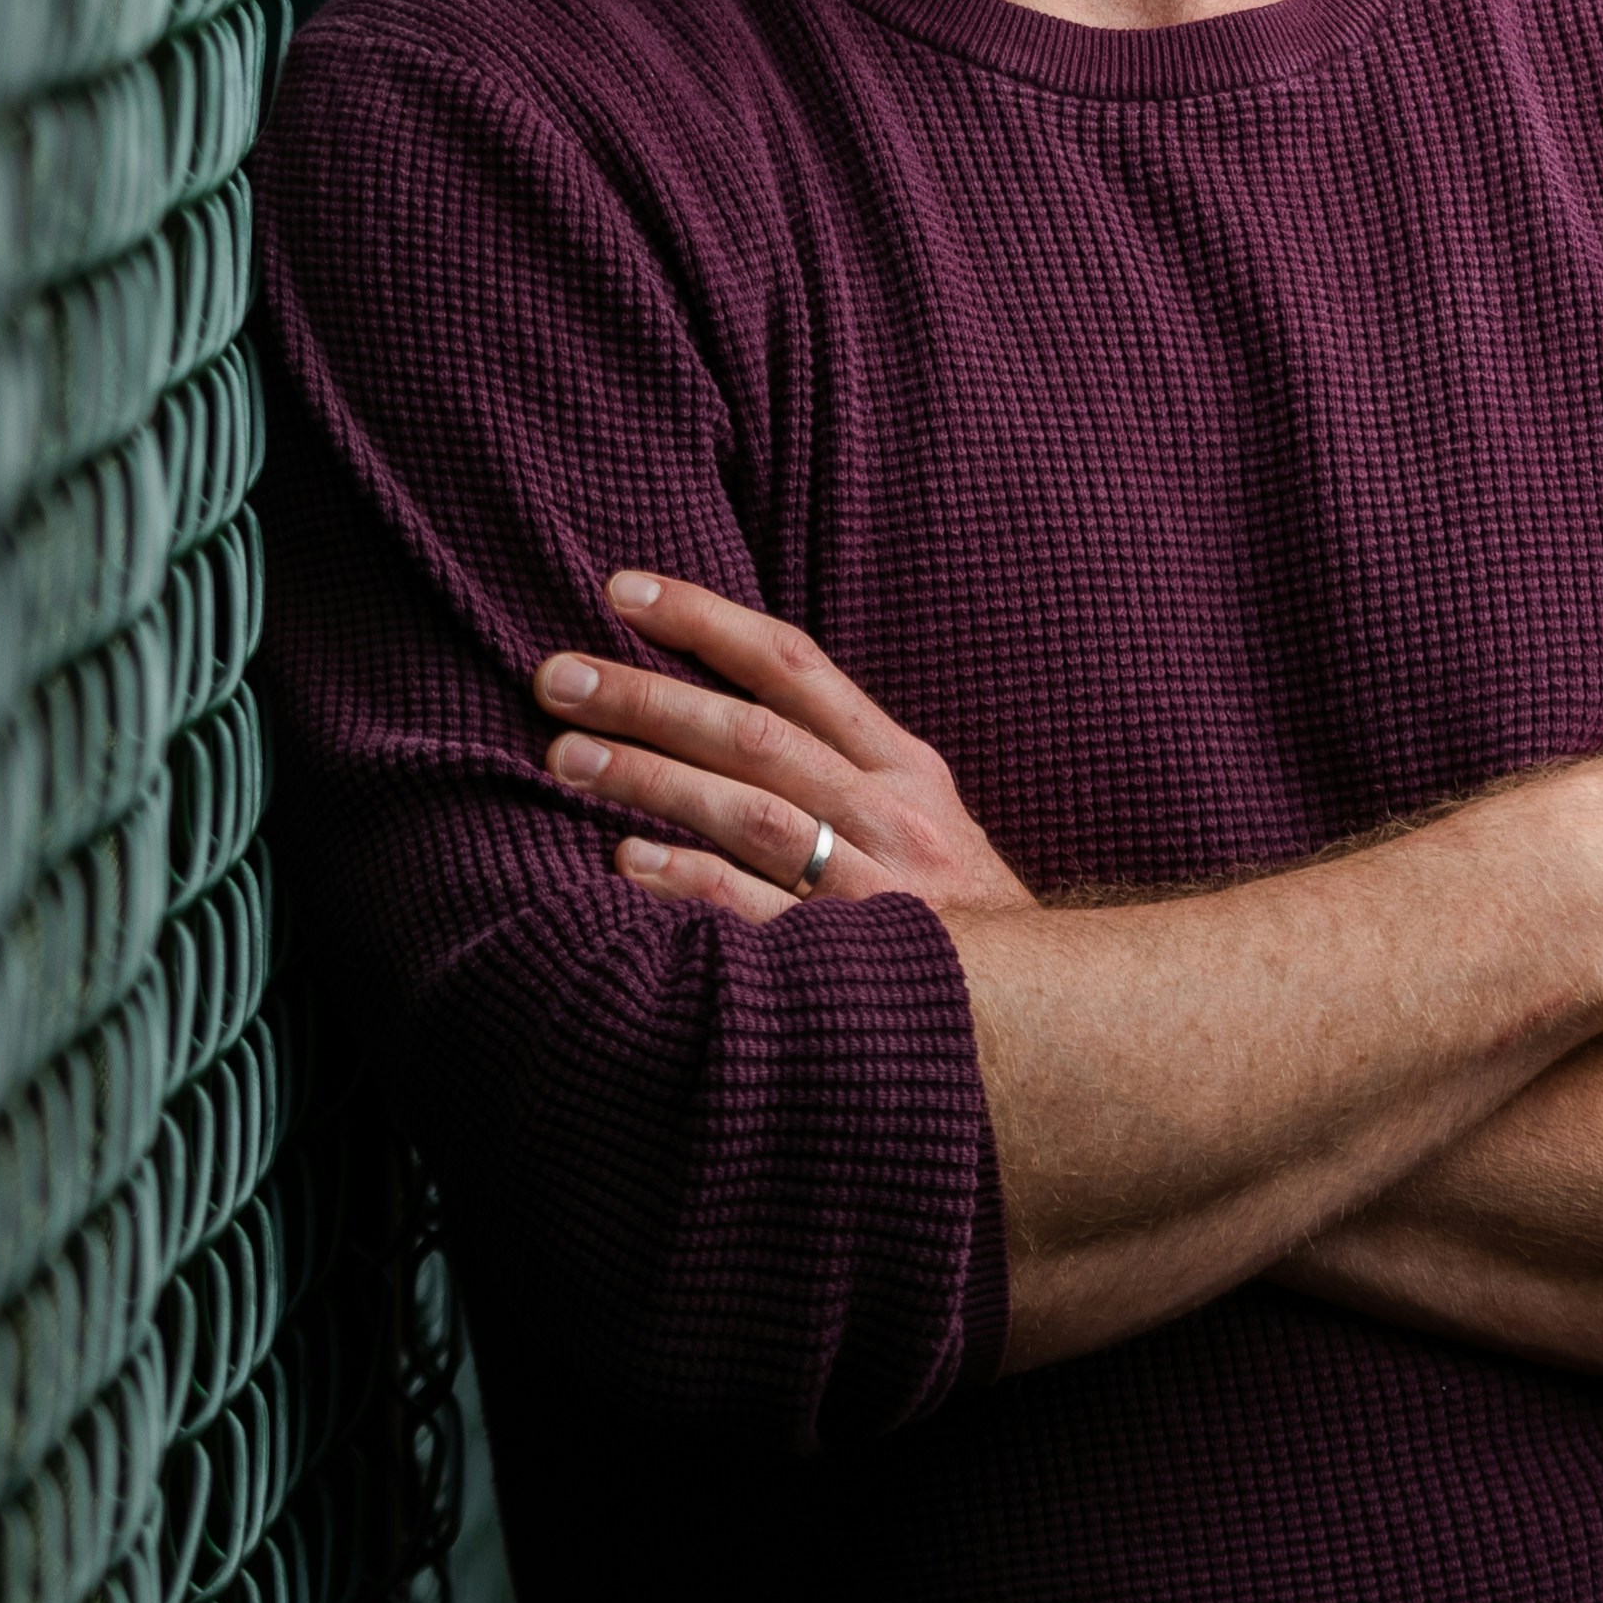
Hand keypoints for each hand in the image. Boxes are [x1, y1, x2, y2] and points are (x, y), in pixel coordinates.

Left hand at [535, 574, 1037, 923]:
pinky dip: (691, 883)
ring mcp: (876, 886)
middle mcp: (891, 812)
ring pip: (752, 812)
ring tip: (565, 757)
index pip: (794, 664)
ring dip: (652, 778)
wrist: (1045, 1012)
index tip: (621, 590)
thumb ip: (840, 757)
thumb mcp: (920, 811)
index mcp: (902, 763)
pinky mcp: (856, 960)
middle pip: (755, 733)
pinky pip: (761, 913)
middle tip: (557, 677)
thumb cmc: (953, 907)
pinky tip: (623, 864)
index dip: (705, 620)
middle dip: (648, 697)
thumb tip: (720, 694)